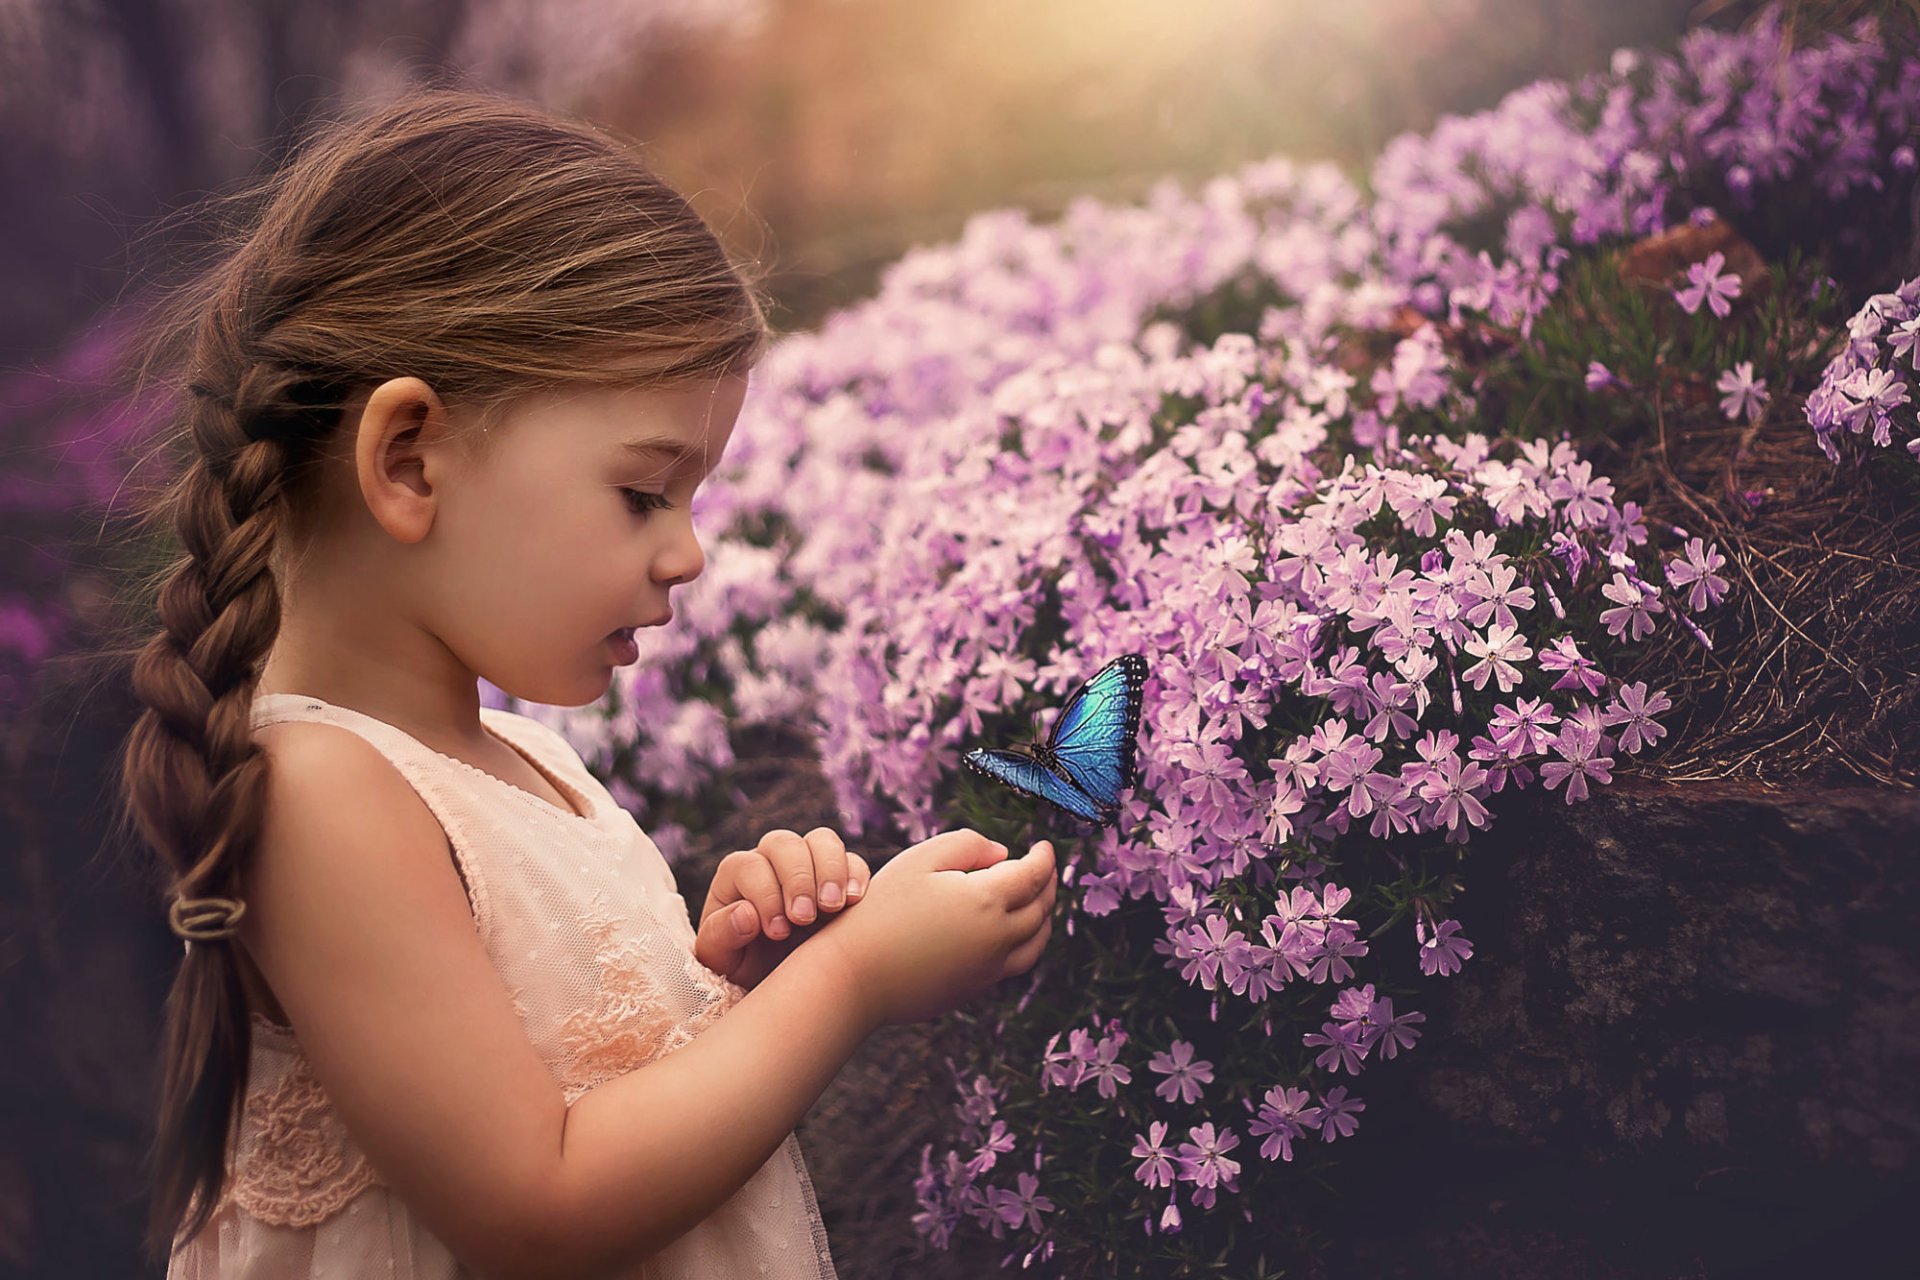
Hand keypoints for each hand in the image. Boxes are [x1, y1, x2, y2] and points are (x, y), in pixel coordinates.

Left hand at [693, 827, 872, 989]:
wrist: (780, 983)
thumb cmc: (743, 967)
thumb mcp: (722, 960)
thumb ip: (720, 936)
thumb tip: (745, 914)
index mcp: (736, 876)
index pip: (749, 866)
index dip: (764, 895)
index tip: (777, 933)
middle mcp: (772, 861)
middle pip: (784, 843)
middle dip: (797, 879)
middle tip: (804, 919)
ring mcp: (809, 865)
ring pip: (822, 841)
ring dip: (830, 870)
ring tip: (833, 907)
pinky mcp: (840, 879)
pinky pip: (853, 861)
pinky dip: (856, 876)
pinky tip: (854, 903)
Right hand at [808, 830, 1055, 1028]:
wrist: (855, 975)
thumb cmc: (882, 909)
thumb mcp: (920, 860)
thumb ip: (967, 845)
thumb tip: (1002, 854)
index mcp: (986, 900)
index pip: (1032, 875)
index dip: (1044, 858)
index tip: (1045, 846)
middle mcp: (997, 937)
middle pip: (1040, 908)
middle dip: (1047, 884)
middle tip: (1044, 869)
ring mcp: (988, 968)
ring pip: (1036, 942)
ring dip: (1044, 917)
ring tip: (1038, 901)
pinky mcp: (974, 988)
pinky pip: (1015, 964)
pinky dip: (1027, 943)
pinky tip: (1012, 933)